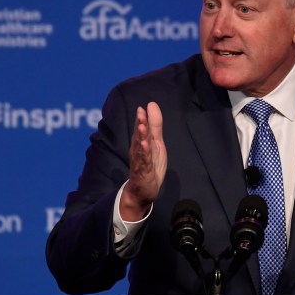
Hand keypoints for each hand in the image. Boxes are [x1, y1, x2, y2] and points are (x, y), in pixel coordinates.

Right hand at [119, 102, 166, 221]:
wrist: (144, 190)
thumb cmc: (150, 164)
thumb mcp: (156, 143)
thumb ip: (154, 125)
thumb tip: (151, 104)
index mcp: (141, 142)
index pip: (141, 128)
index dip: (141, 119)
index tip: (141, 108)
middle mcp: (138, 150)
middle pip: (139, 136)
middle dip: (140, 125)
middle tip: (141, 114)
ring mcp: (139, 161)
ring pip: (140, 148)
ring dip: (140, 137)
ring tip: (142, 127)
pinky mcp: (142, 172)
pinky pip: (143, 162)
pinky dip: (144, 154)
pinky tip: (145, 146)